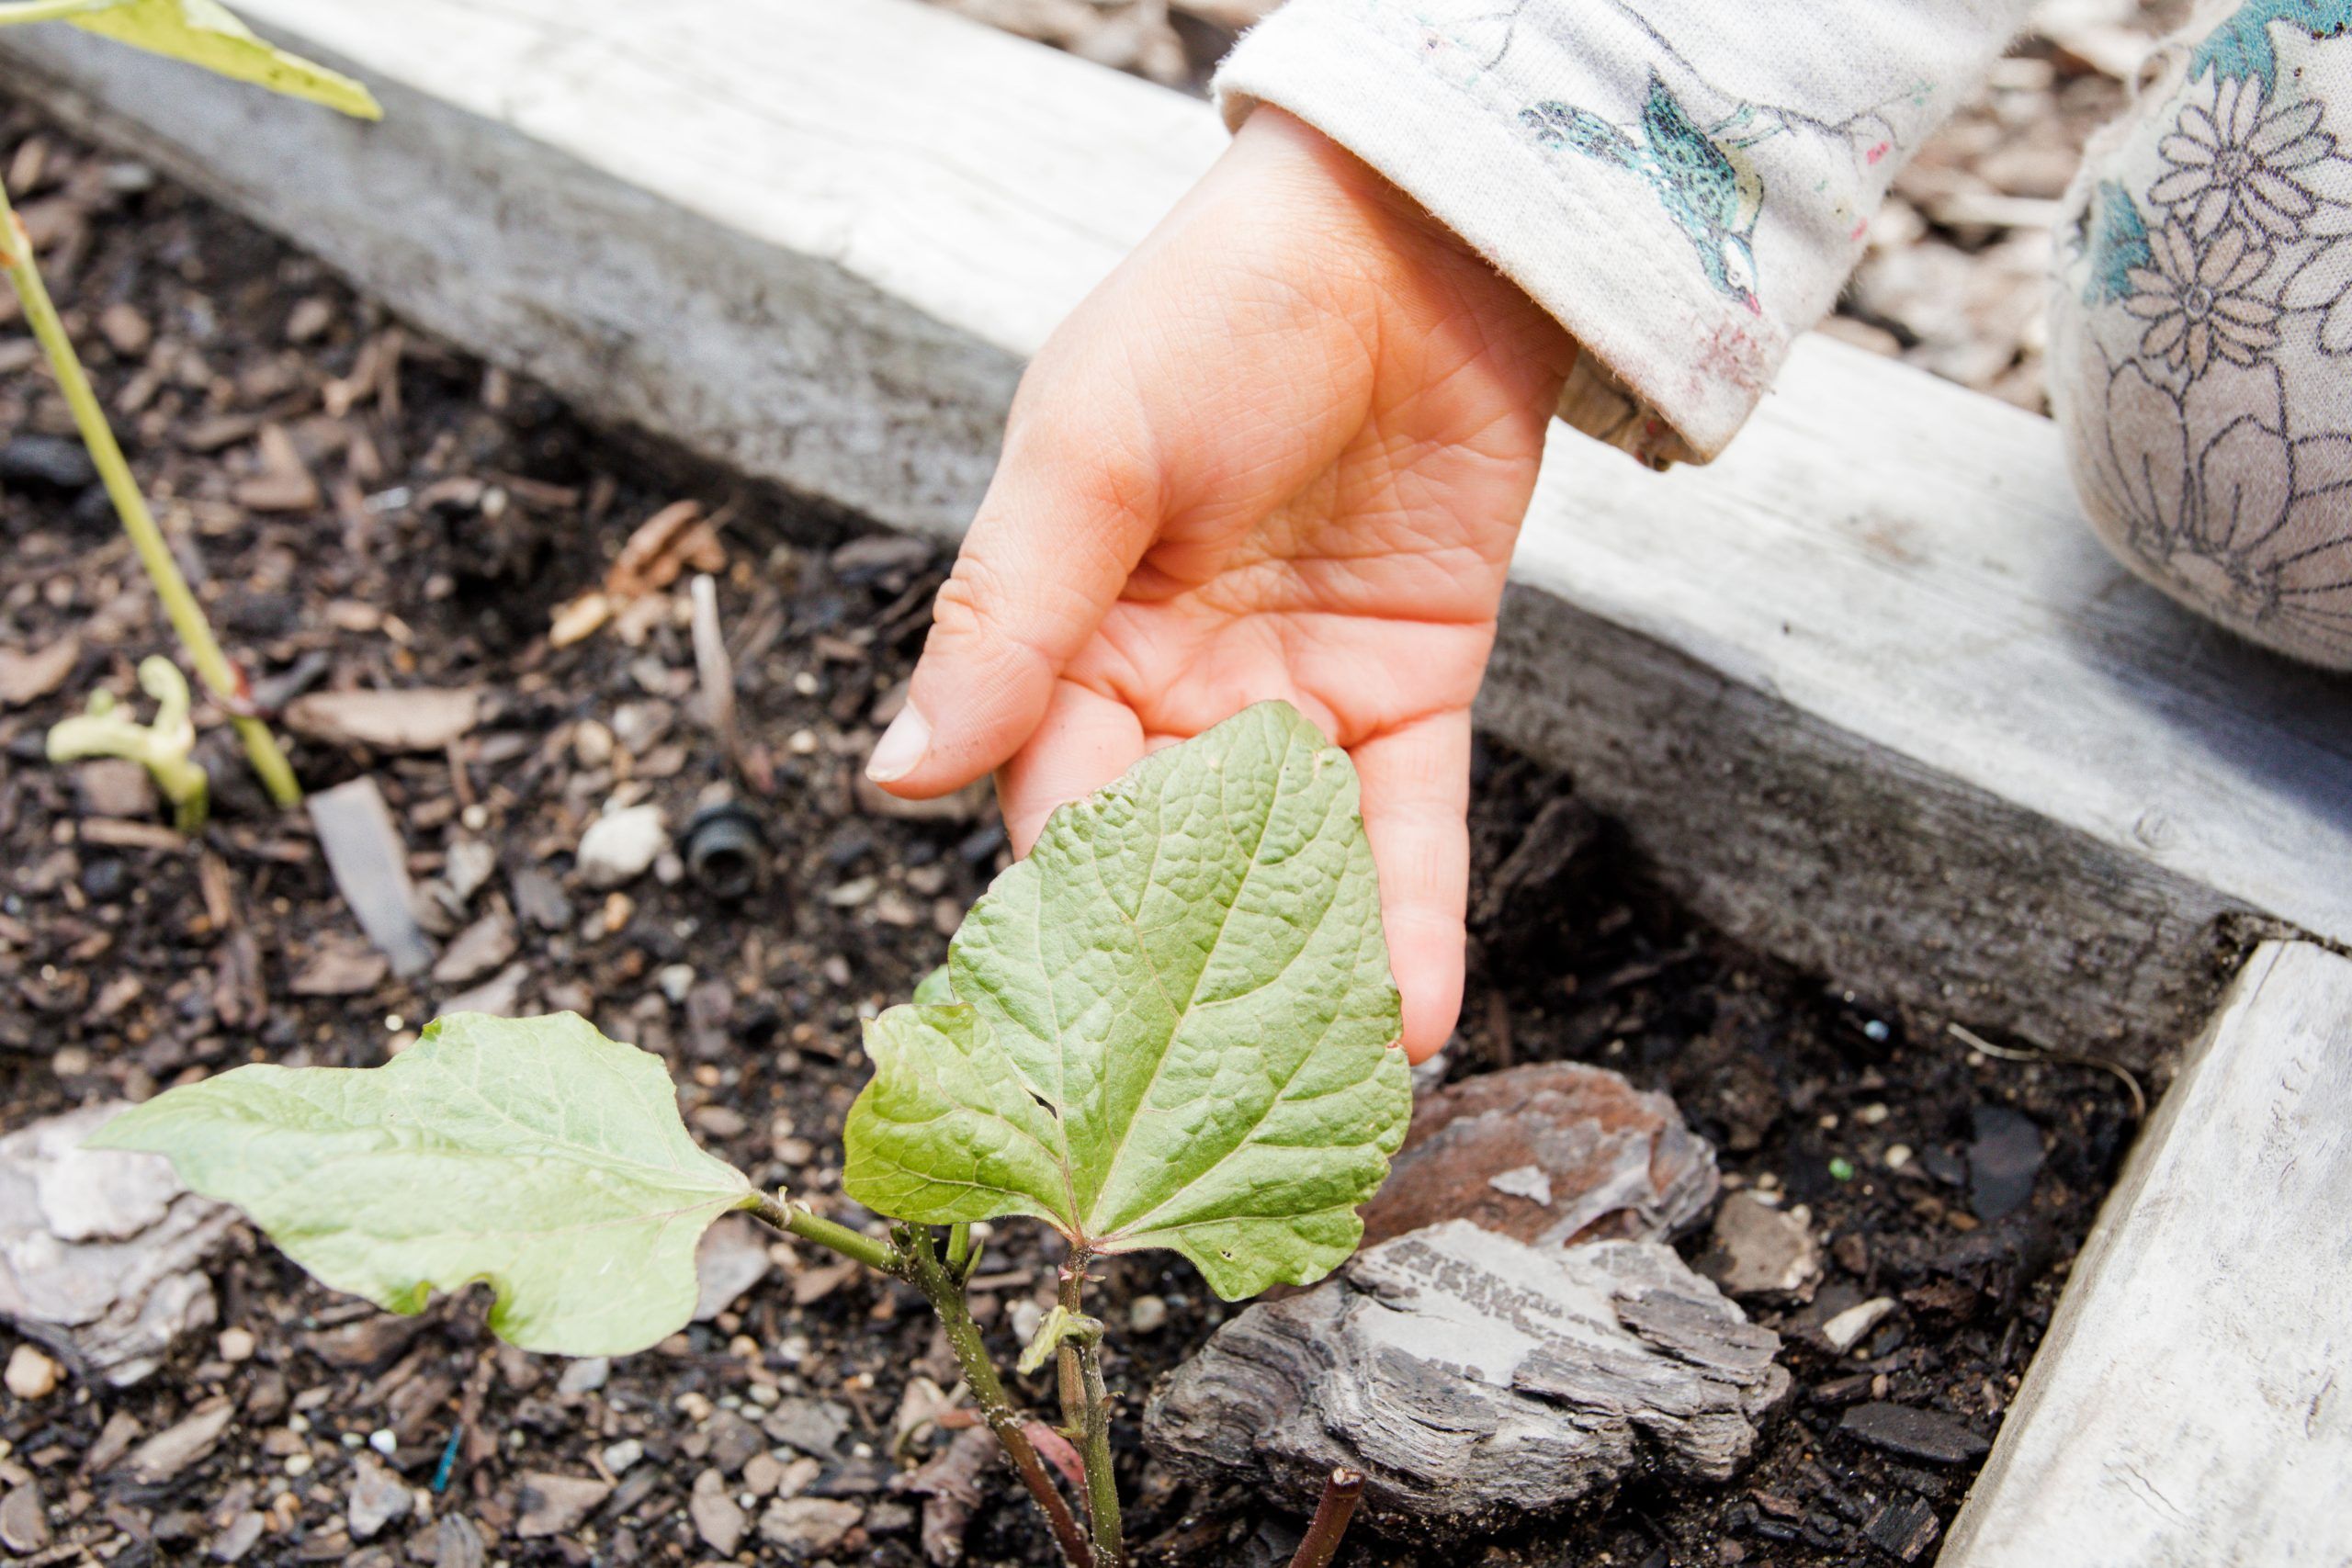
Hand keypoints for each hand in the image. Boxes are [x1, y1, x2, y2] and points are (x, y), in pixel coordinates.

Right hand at [865, 108, 1574, 1060]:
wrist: (1411, 233)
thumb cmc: (1218, 309)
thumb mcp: (1087, 448)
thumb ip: (1006, 615)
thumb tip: (894, 778)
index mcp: (1070, 640)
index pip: (1046, 806)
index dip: (1059, 921)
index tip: (1064, 1045)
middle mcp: (1175, 691)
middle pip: (1169, 869)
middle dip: (1183, 987)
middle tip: (1192, 1123)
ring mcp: (1296, 701)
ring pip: (1292, 871)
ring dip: (1307, 983)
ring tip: (1320, 1108)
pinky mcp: (1411, 692)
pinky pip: (1409, 827)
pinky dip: (1414, 921)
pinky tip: (1420, 1024)